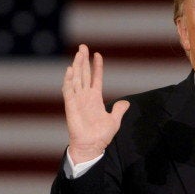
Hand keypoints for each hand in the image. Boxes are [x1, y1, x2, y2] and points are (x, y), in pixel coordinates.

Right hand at [62, 44, 129, 163]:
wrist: (91, 147)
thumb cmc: (101, 136)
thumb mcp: (114, 121)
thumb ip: (119, 110)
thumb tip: (126, 102)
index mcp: (95, 98)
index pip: (96, 78)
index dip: (97, 66)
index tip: (97, 54)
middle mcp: (85, 96)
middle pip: (84, 74)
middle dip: (83, 60)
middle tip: (83, 46)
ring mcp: (77, 100)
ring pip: (76, 79)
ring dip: (77, 66)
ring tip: (78, 53)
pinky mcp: (71, 106)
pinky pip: (68, 91)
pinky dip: (68, 80)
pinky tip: (70, 70)